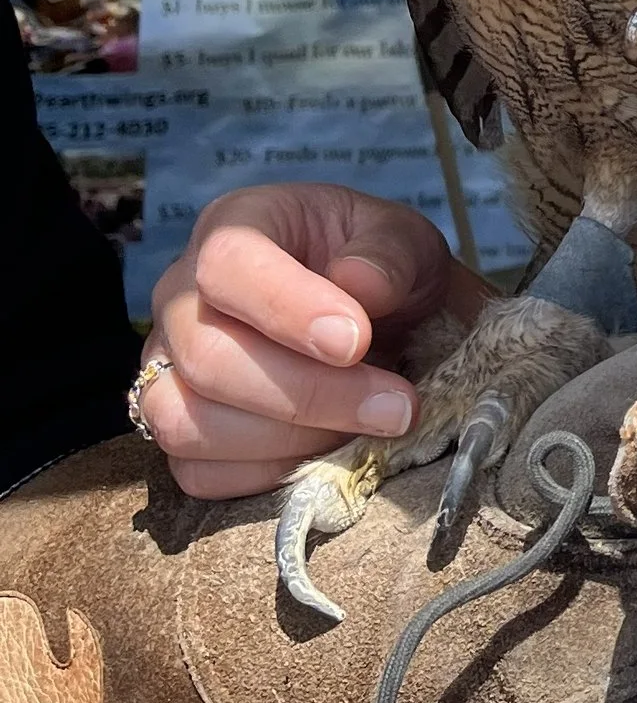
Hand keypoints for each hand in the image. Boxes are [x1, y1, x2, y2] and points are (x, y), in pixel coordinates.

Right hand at [145, 183, 488, 499]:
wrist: (381, 323)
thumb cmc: (382, 272)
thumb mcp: (406, 241)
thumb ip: (390, 253)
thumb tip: (359, 284)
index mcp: (234, 227)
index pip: (226, 263)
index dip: (287, 307)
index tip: (356, 341)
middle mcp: (181, 297)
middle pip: (207, 357)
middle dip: (310, 393)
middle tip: (395, 407)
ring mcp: (165, 368)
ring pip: (188, 422)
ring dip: (290, 440)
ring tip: (369, 429)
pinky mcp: (175, 429)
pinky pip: (196, 472)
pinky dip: (267, 474)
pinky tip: (329, 450)